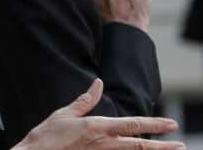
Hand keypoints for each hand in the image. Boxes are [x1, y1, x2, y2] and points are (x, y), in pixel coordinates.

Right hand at [13, 79, 183, 149]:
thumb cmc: (47, 137)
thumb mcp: (64, 114)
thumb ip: (85, 101)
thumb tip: (98, 83)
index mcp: (97, 128)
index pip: (132, 125)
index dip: (154, 124)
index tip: (172, 124)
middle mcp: (103, 145)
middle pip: (139, 146)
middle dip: (162, 146)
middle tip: (181, 145)